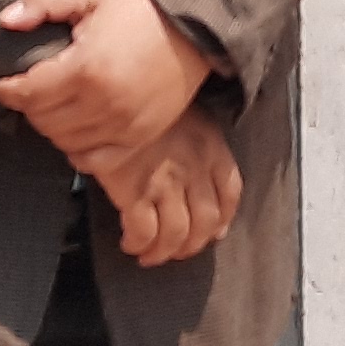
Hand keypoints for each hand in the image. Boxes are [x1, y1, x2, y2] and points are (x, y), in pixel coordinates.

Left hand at [0, 0, 216, 164]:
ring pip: (65, 143)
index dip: (7, 89)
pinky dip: (78, 150)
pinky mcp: (140, 138)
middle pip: (44, 120)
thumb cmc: (142, 5)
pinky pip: (95, 161)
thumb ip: (44, 1)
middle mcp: (105, 104)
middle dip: (29, 105)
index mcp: (87, 67)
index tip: (0, 82)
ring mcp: (124, 126)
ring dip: (51, 126)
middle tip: (29, 88)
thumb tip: (6, 20)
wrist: (197, 27)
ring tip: (51, 105)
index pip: (30, 92)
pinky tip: (76, 128)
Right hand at [93, 110, 242, 267]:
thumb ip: (201, 152)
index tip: (212, 233)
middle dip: (191, 245)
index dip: (222, 220)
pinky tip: (130, 243)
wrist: (114, 90)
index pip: (230, 193)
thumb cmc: (146, 100)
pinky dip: (138, 244)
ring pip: (175, 234)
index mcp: (210, 146)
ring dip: (163, 252)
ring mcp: (164, 180)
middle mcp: (193, 167)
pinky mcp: (133, 189)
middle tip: (176, 251)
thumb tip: (211, 205)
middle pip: (205, 223)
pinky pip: (143, 231)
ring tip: (150, 254)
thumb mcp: (185, 115)